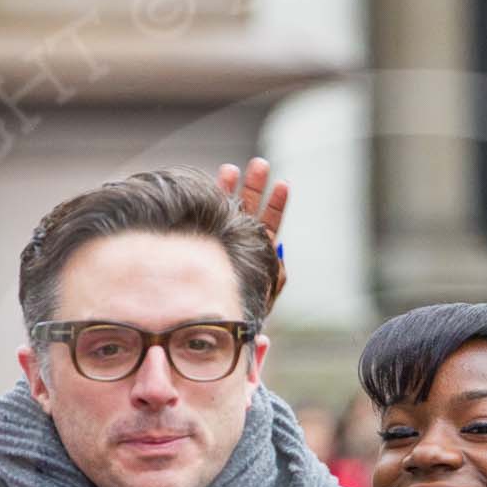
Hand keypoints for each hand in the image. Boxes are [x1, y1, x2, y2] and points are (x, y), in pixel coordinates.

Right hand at [216, 157, 288, 307]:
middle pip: (250, 210)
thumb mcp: (267, 289)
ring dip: (230, 188)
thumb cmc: (243, 310)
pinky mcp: (203, 244)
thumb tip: (278, 247)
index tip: (283, 184)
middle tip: (260, 164)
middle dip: (255, 186)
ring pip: (226, 212)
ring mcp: (221, 242)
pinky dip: (209, 204)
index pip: (269, 224)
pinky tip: (206, 190)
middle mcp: (240, 244)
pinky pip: (207, 221)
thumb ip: (276, 271)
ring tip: (232, 168)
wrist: (217, 322)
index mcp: (259, 253)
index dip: (276, 205)